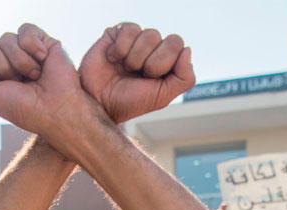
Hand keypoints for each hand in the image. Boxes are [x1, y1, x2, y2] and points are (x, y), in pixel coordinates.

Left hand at [0, 24, 82, 137]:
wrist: (56, 110)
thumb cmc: (25, 108)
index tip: (7, 89)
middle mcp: (10, 60)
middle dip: (4, 68)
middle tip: (22, 83)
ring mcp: (27, 50)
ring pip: (6, 38)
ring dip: (20, 62)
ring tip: (35, 75)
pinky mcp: (43, 42)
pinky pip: (25, 30)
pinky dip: (32, 47)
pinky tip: (43, 60)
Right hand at [78, 23, 194, 122]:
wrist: (99, 103)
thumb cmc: (128, 101)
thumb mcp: (162, 97)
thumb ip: (184, 78)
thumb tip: (187, 50)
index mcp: (167, 62)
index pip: (179, 46)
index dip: (165, 64)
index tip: (151, 79)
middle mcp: (154, 48)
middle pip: (170, 40)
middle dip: (153, 63)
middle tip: (139, 75)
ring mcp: (136, 40)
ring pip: (150, 34)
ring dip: (135, 58)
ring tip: (124, 69)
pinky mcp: (117, 33)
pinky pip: (130, 29)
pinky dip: (121, 49)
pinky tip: (113, 59)